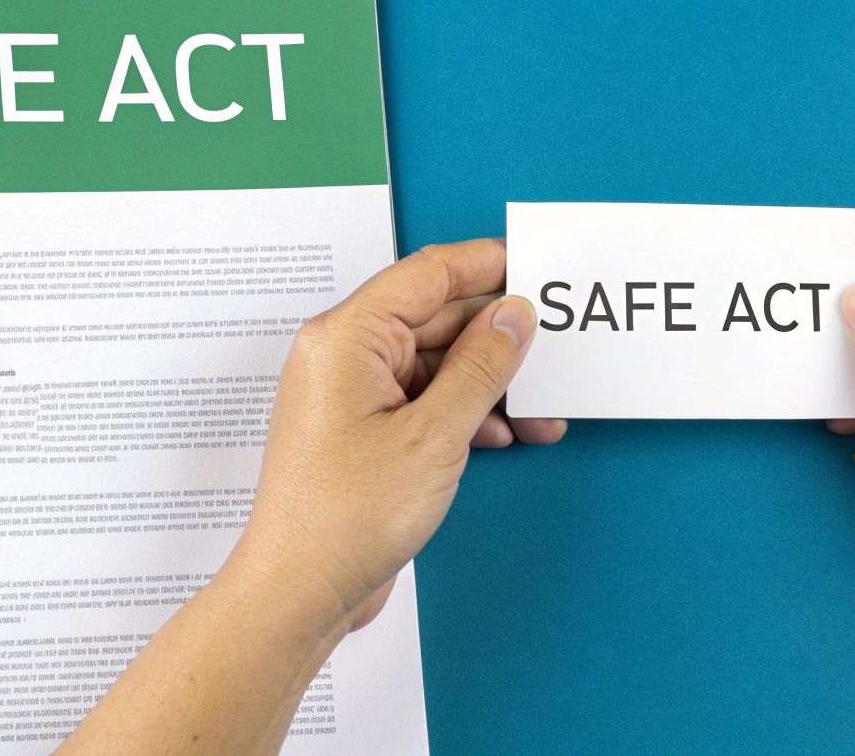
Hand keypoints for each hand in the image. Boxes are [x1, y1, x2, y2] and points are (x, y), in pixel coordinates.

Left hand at [232, 238, 566, 630]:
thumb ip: (481, 368)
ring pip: (436, 365)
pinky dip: (464, 413)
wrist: (300, 591)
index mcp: (348, 337)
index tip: (534, 262)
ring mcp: (352, 395)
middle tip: (554, 348)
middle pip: (436, 319)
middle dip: (498, 339)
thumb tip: (513, 316)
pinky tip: (501, 436)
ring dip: (489, 385)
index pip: (428, 275)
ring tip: (539, 411)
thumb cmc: (344, 518)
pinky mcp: (362, 431)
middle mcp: (344, 356)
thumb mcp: (433, 436)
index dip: (486, 264)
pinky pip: (423, 400)